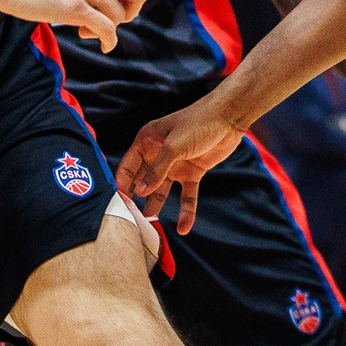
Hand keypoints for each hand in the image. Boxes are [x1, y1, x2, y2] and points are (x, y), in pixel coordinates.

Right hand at [114, 95, 247, 231]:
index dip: (122, 185)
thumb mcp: (174, 146)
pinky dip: (186, 210)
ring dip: (156, 207)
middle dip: (136, 199)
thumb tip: (140, 192)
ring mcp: (175, 165)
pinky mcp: (192, 172)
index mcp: (147, 142)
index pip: (127, 167)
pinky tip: (184, 228)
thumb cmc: (198, 122)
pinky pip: (186, 195)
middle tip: (129, 221)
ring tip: (148, 228)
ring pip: (161, 191)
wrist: (228, 117)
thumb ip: (157, 170)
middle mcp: (158, 155)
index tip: (117, 205)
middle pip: (142, 181)